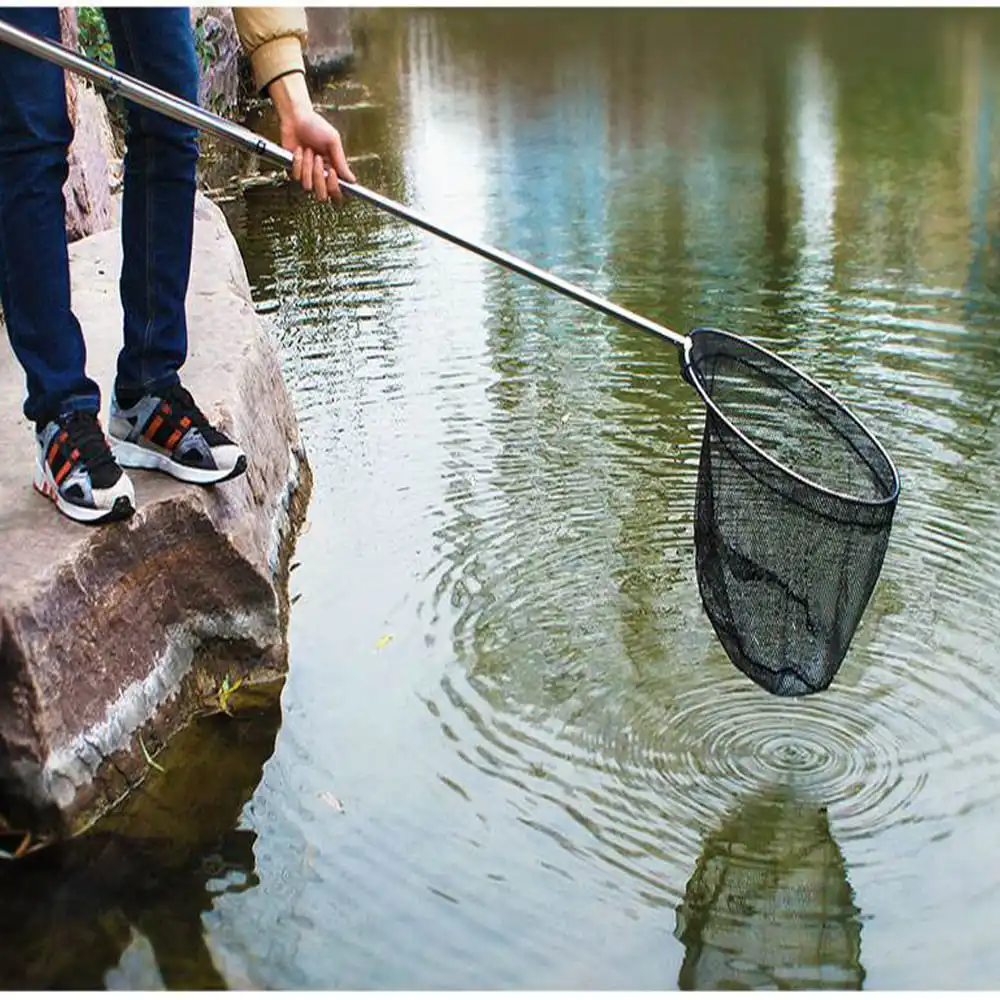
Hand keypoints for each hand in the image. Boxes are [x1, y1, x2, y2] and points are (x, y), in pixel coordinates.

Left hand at [268, 71, 355, 202]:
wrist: (296, 117)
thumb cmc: (316, 126)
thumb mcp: (333, 141)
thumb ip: (341, 162)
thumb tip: (352, 180)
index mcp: (334, 170)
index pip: (337, 192)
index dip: (335, 187)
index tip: (333, 172)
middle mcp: (321, 175)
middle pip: (322, 195)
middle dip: (319, 177)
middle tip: (318, 159)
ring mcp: (307, 174)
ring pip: (308, 186)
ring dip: (307, 166)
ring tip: (308, 150)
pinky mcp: (294, 170)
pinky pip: (296, 176)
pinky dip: (297, 161)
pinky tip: (299, 149)